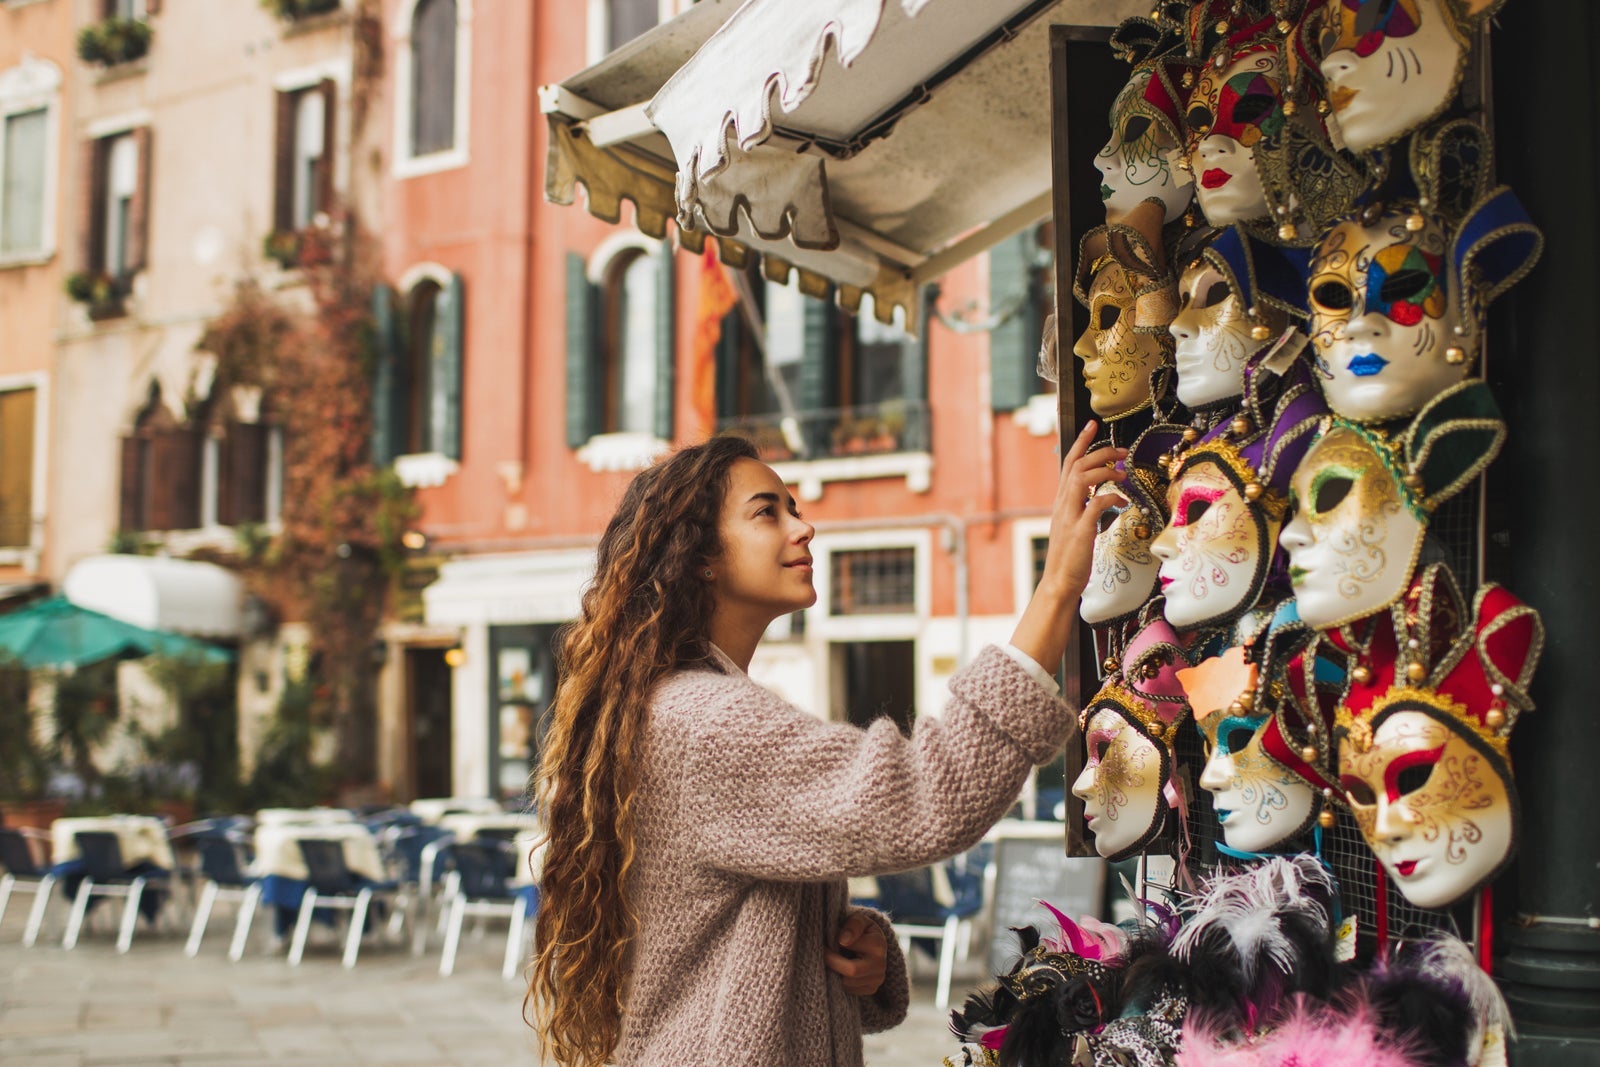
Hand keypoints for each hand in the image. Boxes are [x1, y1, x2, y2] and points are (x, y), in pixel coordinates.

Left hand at [824, 910, 887, 996]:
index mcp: (878, 944)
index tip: (823, 942)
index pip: (849, 947)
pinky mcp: (871, 989)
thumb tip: (843, 940)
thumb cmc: (861, 930)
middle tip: (821, 955)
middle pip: (851, 971)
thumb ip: (853, 924)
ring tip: (831, 961)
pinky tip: (840, 970)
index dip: (832, 945)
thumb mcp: (859, 919)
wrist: (873, 944)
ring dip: (835, 972)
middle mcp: (881, 964)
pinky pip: (850, 991)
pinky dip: (840, 982)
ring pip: (848, 983)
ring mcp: (877, 979)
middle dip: (832, 963)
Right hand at [1037, 420, 1126, 601]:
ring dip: (1105, 470)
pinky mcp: (1081, 531)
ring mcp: (1070, 516)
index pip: (1069, 462)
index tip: (1093, 425)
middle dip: (1101, 451)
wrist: (1060, 582)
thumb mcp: (1076, 524)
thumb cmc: (1071, 556)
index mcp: (1062, 501)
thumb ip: (1086, 506)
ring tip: (1124, 473)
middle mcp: (1063, 504)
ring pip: (1082, 478)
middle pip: (1078, 465)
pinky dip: (1110, 497)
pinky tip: (1122, 500)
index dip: (1081, 442)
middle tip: (1122, 450)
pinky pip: (1095, 505)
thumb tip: (1106, 494)